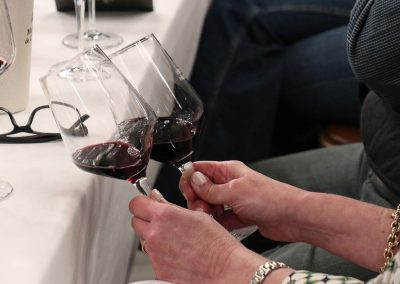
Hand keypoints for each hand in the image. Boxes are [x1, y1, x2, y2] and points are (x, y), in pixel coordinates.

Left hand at [129, 190, 267, 283]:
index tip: (147, 204)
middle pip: (136, 221)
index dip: (142, 202)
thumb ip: (172, 208)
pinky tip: (179, 256)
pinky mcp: (158, 272)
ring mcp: (155, 255)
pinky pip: (154, 259)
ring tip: (175, 241)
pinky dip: (162, 256)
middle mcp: (155, 235)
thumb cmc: (217, 244)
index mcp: (165, 216)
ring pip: (144, 241)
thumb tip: (159, 202)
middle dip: (146, 219)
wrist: (225, 270)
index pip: (136, 203)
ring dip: (154, 238)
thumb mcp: (198, 215)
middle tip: (160, 221)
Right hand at [179, 161, 303, 241]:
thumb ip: (211, 189)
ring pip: (212, 205)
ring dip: (208, 213)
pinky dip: (219, 223)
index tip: (187, 193)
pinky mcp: (241, 215)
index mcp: (228, 170)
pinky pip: (223, 219)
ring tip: (211, 219)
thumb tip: (193, 179)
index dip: (190, 179)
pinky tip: (218, 227)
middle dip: (198, 200)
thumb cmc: (269, 198)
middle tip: (202, 209)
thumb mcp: (234, 192)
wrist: (293, 217)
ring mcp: (236, 199)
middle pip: (203, 189)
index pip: (201, 169)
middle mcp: (230, 183)